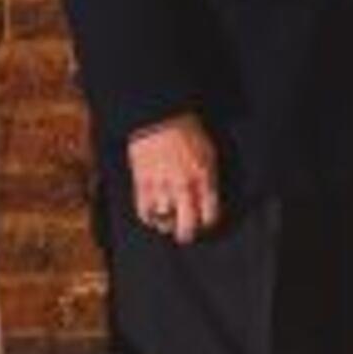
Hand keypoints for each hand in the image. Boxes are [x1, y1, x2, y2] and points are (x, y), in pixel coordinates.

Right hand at [125, 113, 223, 243]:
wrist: (161, 119)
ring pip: (165, 223)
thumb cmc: (188, 134)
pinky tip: (153, 215)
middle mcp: (184, 187)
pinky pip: (144, 213)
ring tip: (168, 220)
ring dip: (166, 223)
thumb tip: (208, 200)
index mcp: (204, 179)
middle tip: (186, 233)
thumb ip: (210, 180)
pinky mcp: (142, 185)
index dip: (208, 224)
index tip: (204, 222)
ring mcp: (162, 188)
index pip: (210, 216)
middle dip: (188, 234)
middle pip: (188, 228)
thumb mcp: (209, 155)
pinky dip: (149, 218)